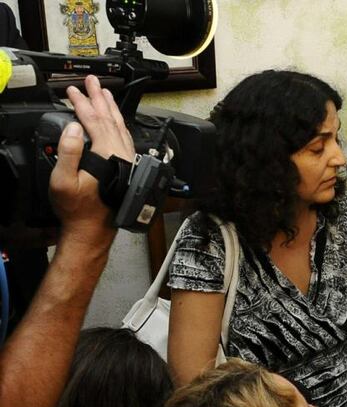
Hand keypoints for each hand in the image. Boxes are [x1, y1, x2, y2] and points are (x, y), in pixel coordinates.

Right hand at [50, 75, 133, 246]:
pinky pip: (124, 136)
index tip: (72, 90)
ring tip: (104, 92)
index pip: (94, 120)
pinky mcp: (126, 165)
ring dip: (111, 108)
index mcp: (107, 154)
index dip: (82, 103)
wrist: (94, 229)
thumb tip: (74, 127)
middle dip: (99, 97)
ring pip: (120, 126)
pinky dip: (118, 123)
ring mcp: (126, 159)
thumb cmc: (78, 209)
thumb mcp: (63, 181)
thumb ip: (69, 152)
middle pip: (110, 118)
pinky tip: (115, 118)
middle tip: (92, 81)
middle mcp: (122, 154)